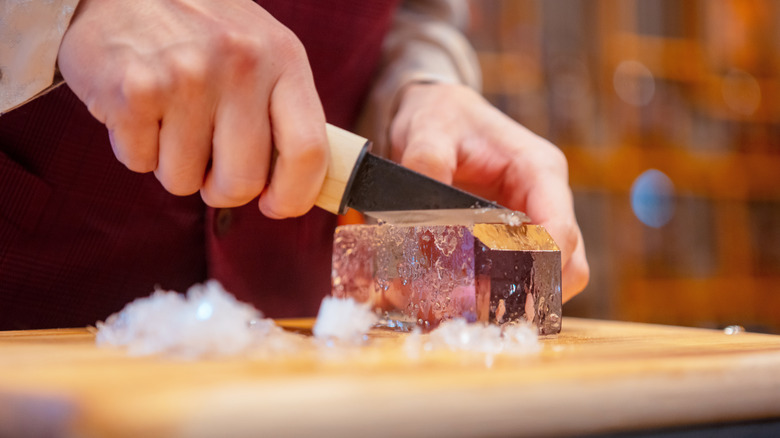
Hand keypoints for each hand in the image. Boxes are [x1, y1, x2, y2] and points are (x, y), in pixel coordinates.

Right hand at [57, 0, 327, 217]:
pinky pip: (140, 163)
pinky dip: (136, 149)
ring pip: (184, 180)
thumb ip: (285, 113)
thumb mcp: (262, 53)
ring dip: (174, 164)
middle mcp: (240, 64)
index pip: (308, 151)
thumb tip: (304, 189)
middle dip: (222, 188)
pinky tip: (140, 108)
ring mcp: (185, 75)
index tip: (275, 205)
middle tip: (209, 162)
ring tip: (169, 117)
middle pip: (243, 181)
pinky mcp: (132, 88)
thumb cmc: (203, 31)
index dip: (294, 195)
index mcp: (284, 57)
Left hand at [390, 83, 588, 301]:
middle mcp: (546, 200)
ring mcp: (535, 221)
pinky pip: (521, 277)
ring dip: (515, 300)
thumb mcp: (428, 131)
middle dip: (531, 294)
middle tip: (478, 309)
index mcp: (538, 170)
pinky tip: (457, 298)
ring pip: (550, 278)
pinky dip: (497, 294)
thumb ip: (426, 165)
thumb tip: (418, 215)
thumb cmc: (440, 116)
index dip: (540, 265)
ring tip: (464, 308)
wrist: (437, 114)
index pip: (560, 227)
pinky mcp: (515, 238)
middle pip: (568, 264)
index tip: (504, 290)